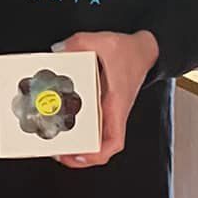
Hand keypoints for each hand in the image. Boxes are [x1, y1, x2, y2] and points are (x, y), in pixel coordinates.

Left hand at [54, 29, 158, 168]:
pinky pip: (88, 121)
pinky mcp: (100, 103)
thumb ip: (80, 43)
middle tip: (56, 152)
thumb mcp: (105, 42)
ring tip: (54, 143)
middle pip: (99, 146)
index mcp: (116, 105)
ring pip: (92, 137)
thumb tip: (59, 50)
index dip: (97, 154)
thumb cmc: (131, 52)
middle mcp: (112, 112)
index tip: (78, 156)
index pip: (114, 141)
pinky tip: (60, 121)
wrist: (144, 50)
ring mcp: (106, 110)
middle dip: (78, 154)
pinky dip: (75, 126)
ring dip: (76, 143)